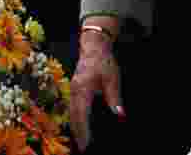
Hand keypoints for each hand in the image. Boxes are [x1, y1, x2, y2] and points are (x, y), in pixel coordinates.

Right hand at [71, 30, 124, 151]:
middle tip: (82, 148)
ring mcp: (73, 89)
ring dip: (75, 126)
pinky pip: (72, 107)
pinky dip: (75, 118)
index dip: (83, 130)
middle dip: (77, 132)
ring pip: (71, 112)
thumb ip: (114, 97)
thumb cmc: (104, 61)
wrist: (93, 46)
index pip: (81, 113)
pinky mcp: (74, 89)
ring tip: (80, 141)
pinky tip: (79, 125)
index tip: (86, 143)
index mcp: (83, 88)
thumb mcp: (112, 78)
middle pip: (73, 115)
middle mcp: (75, 90)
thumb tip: (119, 114)